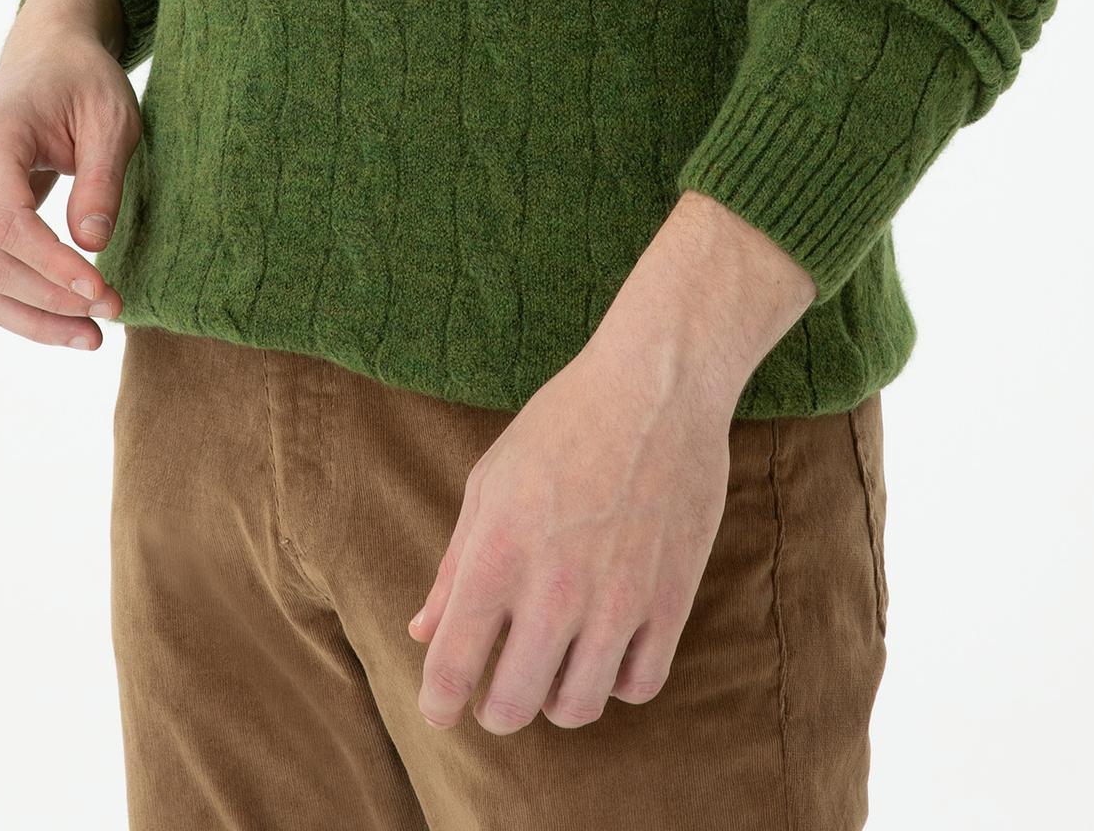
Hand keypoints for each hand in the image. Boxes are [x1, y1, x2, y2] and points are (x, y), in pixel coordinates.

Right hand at [0, 0, 140, 347]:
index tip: (103, 292)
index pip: (8, 224)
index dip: (53, 268)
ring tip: (91, 338)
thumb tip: (92, 245)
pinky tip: (64, 323)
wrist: (45, 58)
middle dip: (51, 301)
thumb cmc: (83, 83)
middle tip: (113, 314)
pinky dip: (18, 309)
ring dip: (32, 320)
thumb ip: (102, 178)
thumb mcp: (111, 117)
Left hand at [405, 336, 732, 732]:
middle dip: (495, 709)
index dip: (438, 704)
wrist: (657, 383)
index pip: (452, 668)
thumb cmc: (562, 423)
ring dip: (556, 698)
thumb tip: (423, 632)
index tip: (440, 709)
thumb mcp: (490, 480)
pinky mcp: (670, 600)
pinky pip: (639, 685)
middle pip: (513, 706)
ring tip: (554, 665)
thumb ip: (454, 565)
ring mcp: (617, 599)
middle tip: (498, 690)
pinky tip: (608, 649)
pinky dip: (617, 681)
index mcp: (498, 553)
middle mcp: (554, 587)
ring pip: (577, 707)